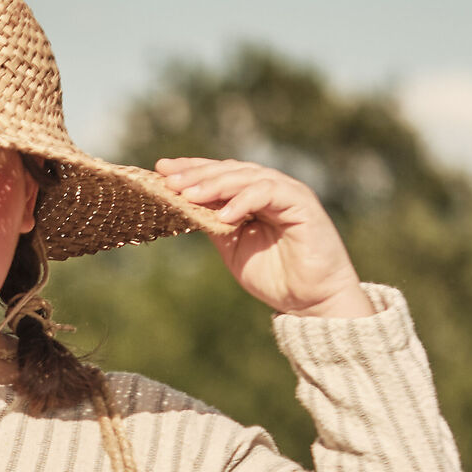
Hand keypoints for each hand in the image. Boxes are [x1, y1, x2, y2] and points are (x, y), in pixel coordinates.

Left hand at [156, 157, 375, 318]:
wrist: (311, 302)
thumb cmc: (275, 277)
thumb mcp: (233, 247)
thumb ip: (213, 224)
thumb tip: (180, 204)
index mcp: (253, 197)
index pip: (219, 174)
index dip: (191, 169)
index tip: (160, 169)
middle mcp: (271, 189)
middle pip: (230, 170)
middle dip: (197, 174)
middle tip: (169, 180)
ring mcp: (288, 193)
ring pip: (247, 176)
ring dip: (216, 185)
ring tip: (189, 195)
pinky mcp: (302, 204)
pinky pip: (270, 193)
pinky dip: (245, 200)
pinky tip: (224, 214)